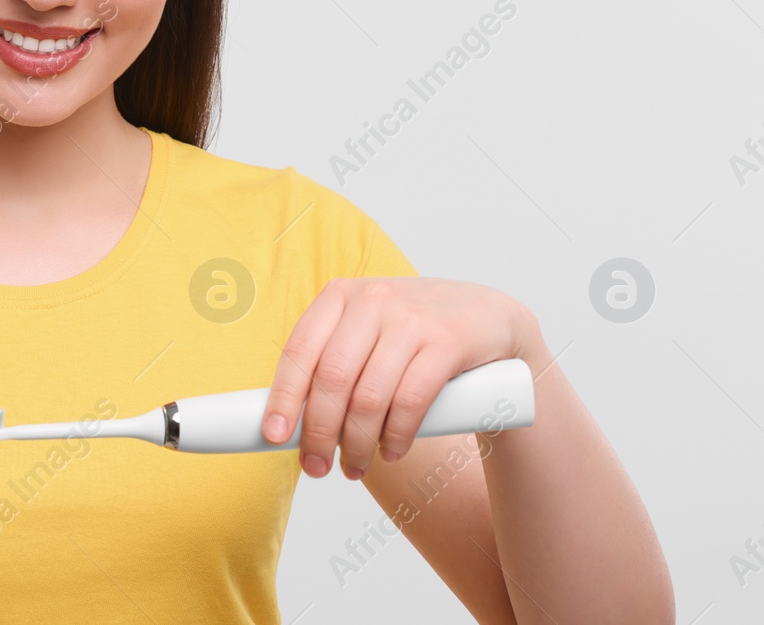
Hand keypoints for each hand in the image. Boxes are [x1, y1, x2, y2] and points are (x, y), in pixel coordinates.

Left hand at [261, 276, 536, 479]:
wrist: (489, 319)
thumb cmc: (411, 337)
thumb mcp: (367, 332)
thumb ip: (332, 363)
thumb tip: (289, 424)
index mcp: (340, 296)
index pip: (300, 351)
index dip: (283, 398)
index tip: (274, 437)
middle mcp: (372, 300)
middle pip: (332, 379)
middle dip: (320, 433)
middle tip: (317, 469)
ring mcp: (411, 319)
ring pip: (369, 396)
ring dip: (357, 444)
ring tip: (355, 468)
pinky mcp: (448, 341)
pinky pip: (411, 401)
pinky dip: (396, 436)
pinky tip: (391, 451)